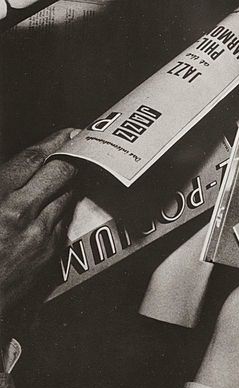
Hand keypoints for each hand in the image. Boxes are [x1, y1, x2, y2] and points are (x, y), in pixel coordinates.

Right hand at [0, 130, 76, 311]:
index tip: (68, 133)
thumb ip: (3, 182)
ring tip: (75, 169)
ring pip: (67, 195)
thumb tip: (24, 167)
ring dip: (71, 181)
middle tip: (82, 144)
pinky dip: (63, 208)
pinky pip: (62, 221)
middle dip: (73, 156)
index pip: (32, 160)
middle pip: (60, 172)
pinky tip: (60, 203)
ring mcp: (38, 236)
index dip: (54, 142)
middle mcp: (20, 215)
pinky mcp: (48, 255)